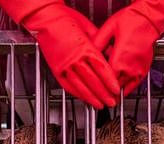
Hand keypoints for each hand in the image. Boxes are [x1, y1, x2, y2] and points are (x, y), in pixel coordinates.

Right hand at [0, 1, 119, 108]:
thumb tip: (110, 53)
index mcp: (85, 47)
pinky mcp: (56, 69)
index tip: (116, 90)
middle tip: (112, 102)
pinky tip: (84, 98)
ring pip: (81, 86)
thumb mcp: (88, 27)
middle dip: (104, 94)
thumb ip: (99, 42)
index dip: (110, 82)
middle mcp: (75, 58)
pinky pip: (68, 85)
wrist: (46, 19)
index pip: (102, 69)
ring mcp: (65, 66)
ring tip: (100, 105)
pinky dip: (77, 94)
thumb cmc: (66, 20)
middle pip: (93, 81)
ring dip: (92, 97)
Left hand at [94, 0, 163, 95]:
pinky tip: (119, 92)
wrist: (149, 20)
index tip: (91, 92)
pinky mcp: (144, 70)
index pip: (105, 81)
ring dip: (115, 92)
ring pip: (123, 89)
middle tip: (96, 96)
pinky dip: (125, 90)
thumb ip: (97, 42)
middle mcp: (129, 68)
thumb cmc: (131, 21)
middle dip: (105, 92)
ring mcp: (138, 71)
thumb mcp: (108, 28)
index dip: (97, 87)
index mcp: (119, 59)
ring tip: (106, 97)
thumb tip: (86, 52)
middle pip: (113, 88)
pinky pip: (133, 86)